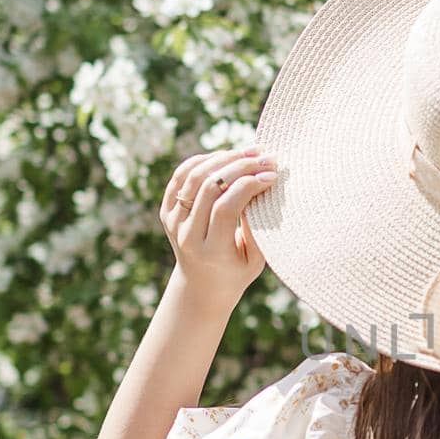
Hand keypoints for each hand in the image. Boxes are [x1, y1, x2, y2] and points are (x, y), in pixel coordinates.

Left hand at [160, 145, 278, 311]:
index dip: (249, 186)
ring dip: (224, 158)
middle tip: (265, 157)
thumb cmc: (236, 272)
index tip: (272, 175)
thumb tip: (261, 186)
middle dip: (241, 166)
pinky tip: (226, 157)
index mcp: (210, 250)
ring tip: (249, 153)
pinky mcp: (167, 210)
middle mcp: (186, 234)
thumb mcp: (255, 258)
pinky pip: (181, 176)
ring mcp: (173, 221)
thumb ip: (257, 226)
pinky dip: (203, 161)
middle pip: (209, 186)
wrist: (201, 286)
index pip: (226, 208)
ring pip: (194, 175)